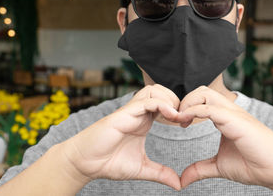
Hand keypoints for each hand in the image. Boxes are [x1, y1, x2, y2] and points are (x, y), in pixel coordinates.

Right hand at [62, 84, 181, 189]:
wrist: (85, 163)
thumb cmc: (108, 162)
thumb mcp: (141, 168)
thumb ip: (160, 173)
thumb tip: (179, 184)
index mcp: (144, 121)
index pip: (165, 103)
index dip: (179, 110)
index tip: (187, 124)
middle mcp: (138, 113)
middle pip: (161, 91)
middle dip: (176, 100)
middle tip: (184, 118)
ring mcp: (131, 111)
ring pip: (154, 90)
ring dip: (169, 99)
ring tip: (177, 117)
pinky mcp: (124, 114)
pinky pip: (147, 101)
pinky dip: (162, 104)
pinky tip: (171, 116)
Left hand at [178, 86, 272, 190]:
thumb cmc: (254, 165)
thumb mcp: (220, 166)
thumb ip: (200, 169)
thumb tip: (182, 180)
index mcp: (226, 117)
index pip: (202, 99)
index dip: (186, 107)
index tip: (178, 123)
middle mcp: (230, 112)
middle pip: (202, 90)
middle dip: (185, 101)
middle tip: (177, 120)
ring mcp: (234, 114)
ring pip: (205, 93)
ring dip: (187, 103)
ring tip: (180, 120)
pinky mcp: (236, 121)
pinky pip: (210, 108)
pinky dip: (194, 111)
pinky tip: (186, 122)